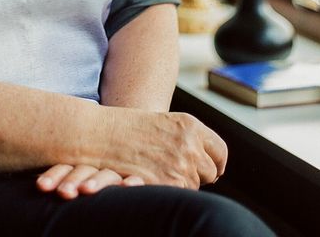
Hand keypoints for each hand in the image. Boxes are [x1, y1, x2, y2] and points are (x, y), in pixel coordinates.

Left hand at [36, 164, 144, 198]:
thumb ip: (56, 189)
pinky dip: (133, 182)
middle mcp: (96, 168)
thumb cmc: (87, 189)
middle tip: (62, 192)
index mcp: (78, 169)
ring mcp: (116, 174)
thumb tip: (24, 200)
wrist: (133, 159)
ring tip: (86, 191)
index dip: (52, 175)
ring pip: (106, 174)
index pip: (63, 168)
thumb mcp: (70, 186)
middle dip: (70, 180)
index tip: (40, 187)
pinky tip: (128, 185)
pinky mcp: (135, 181)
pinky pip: (135, 179)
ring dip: (96, 181)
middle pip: (82, 169)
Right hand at [112, 110, 226, 188]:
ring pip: (194, 186)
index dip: (216, 162)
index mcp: (190, 125)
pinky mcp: (168, 184)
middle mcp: (189, 145)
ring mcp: (180, 166)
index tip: (212, 169)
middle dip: (196, 174)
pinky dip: (169, 192)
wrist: (99, 135)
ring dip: (181, 184)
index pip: (220, 151)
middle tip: (174, 170)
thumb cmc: (126, 129)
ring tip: (156, 171)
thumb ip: (186, 139)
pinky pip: (180, 196)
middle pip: (210, 172)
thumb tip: (211, 165)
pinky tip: (152, 181)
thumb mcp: (163, 124)